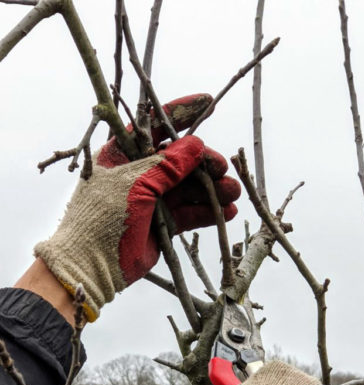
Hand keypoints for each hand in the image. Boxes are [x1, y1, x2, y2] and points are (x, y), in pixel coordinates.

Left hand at [34, 95, 239, 321]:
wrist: (92, 266)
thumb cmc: (101, 218)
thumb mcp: (133, 184)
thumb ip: (166, 166)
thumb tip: (196, 145)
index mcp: (121, 155)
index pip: (153, 126)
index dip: (180, 113)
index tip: (207, 103)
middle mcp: (138, 174)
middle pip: (178, 159)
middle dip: (203, 162)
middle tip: (222, 166)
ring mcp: (152, 199)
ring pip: (188, 187)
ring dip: (211, 188)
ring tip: (233, 192)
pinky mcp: (163, 223)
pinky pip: (190, 212)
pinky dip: (208, 211)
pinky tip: (227, 211)